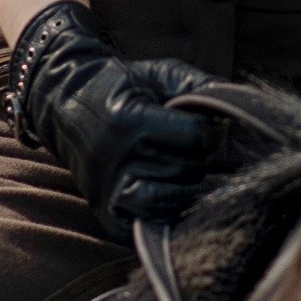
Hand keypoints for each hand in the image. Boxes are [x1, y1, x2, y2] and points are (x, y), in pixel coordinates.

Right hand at [6, 2, 219, 240]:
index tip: (199, 127)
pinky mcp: (103, 212)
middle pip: (187, 170)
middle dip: (198, 160)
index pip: (196, 138)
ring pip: (169, 201)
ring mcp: (107, 188)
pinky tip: (167, 196)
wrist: (61, 101)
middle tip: (188, 150)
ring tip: (181, 173)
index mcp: (129, 121)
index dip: (206, 132)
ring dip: (185, 189)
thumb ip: (199, 86)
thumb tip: (239, 107)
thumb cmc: (119, 86)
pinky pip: (143, 226)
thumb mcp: (157, 73)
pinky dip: (161, 216)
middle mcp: (116, 158)